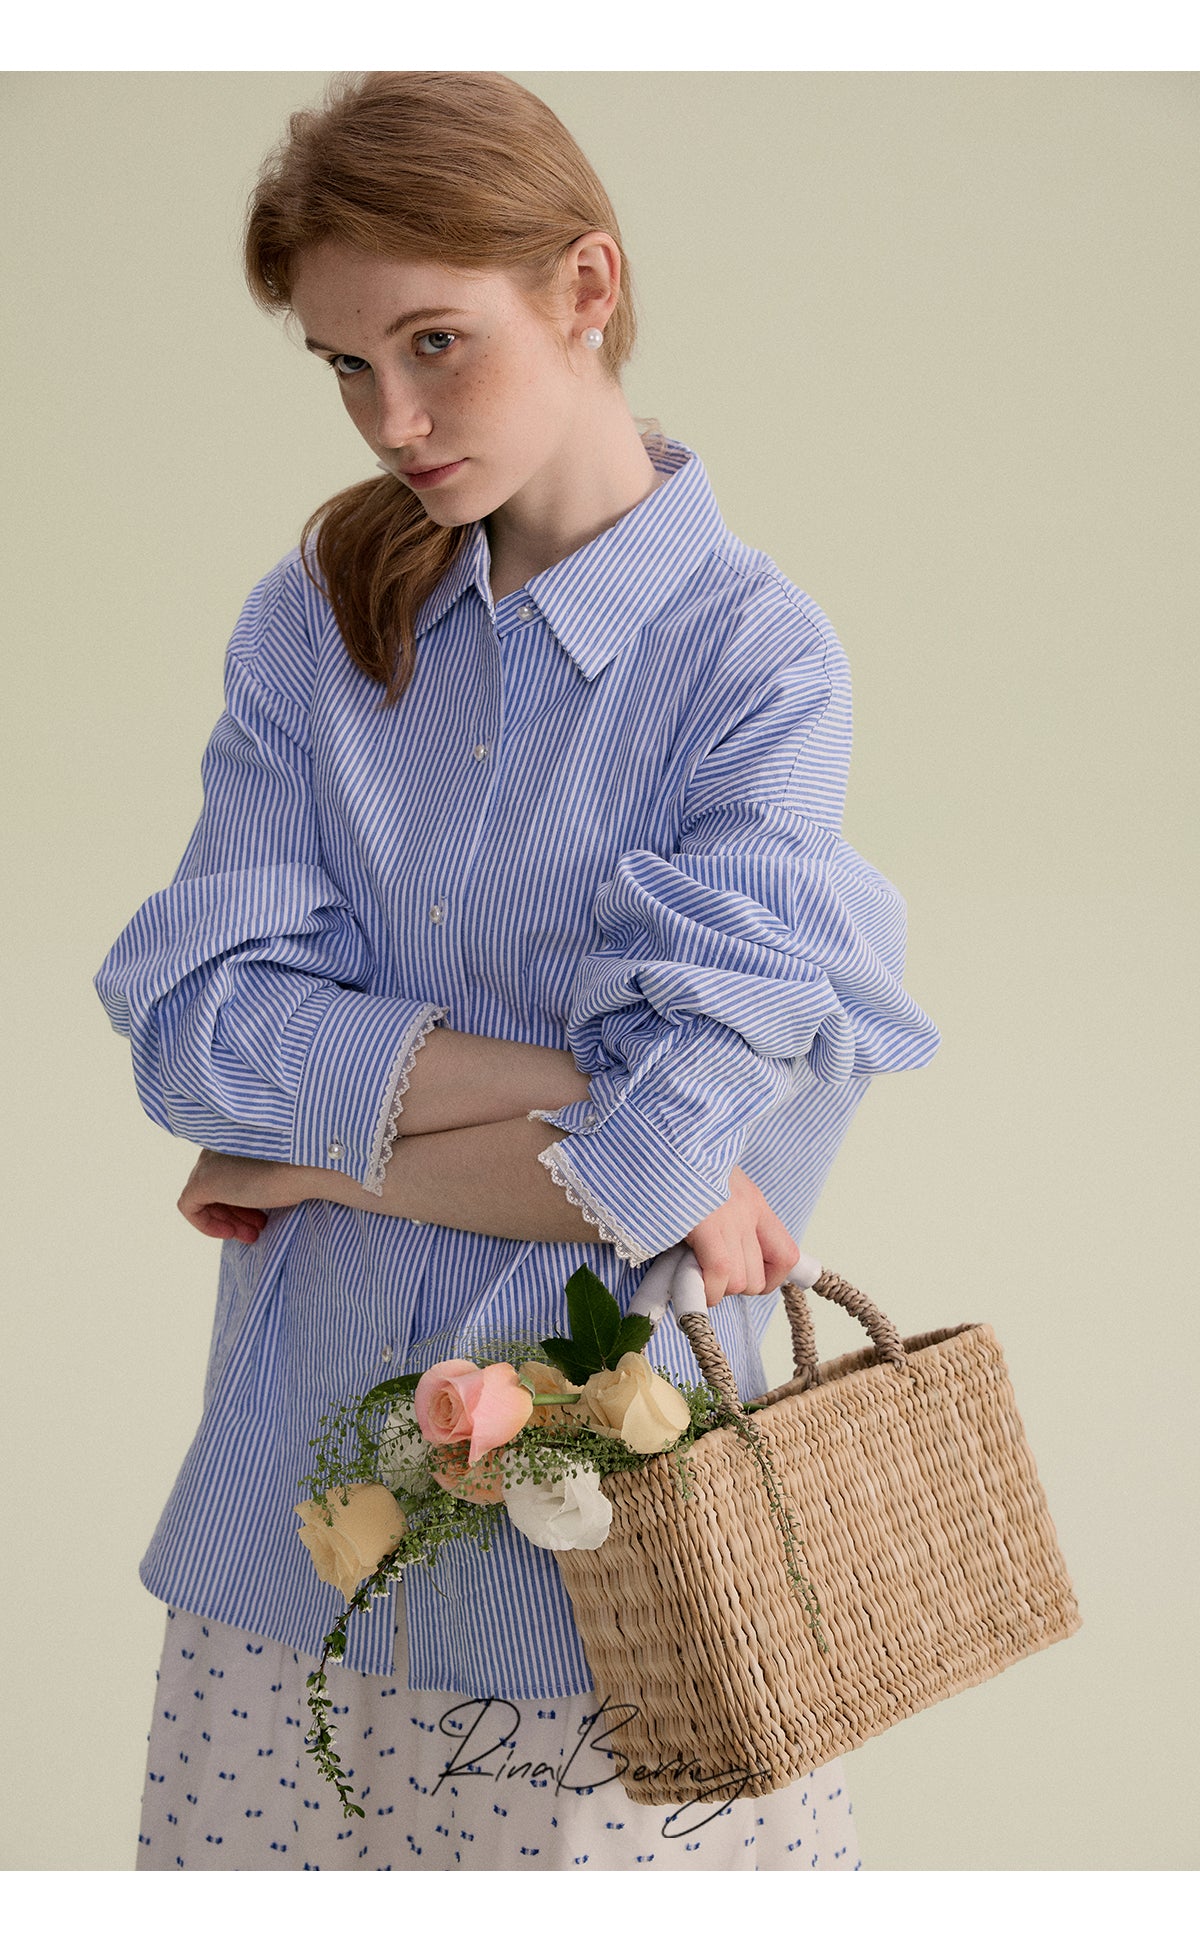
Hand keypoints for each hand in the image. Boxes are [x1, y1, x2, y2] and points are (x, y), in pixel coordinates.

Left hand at [177, 1148, 325, 1242]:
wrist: (305, 1167)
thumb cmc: (299, 1171)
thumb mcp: (276, 1174)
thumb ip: (257, 1181)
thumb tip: (249, 1202)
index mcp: (233, 1139)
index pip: (228, 1175)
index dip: (243, 1201)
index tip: (262, 1219)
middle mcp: (216, 1147)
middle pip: (216, 1188)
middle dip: (236, 1213)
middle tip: (257, 1230)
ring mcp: (206, 1164)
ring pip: (205, 1199)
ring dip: (228, 1221)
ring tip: (251, 1236)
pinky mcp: (200, 1182)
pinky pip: (190, 1208)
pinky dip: (206, 1224)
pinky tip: (230, 1233)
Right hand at [684, 1166, 799, 1306]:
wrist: (667, 1134)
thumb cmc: (682, 1162)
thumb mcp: (714, 1186)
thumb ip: (724, 1215)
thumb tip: (718, 1257)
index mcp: (754, 1203)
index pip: (787, 1255)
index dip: (769, 1279)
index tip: (743, 1279)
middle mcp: (748, 1212)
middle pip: (757, 1278)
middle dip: (731, 1287)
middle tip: (706, 1274)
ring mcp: (730, 1218)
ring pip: (739, 1281)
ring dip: (714, 1288)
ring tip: (692, 1270)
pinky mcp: (706, 1223)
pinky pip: (718, 1273)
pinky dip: (704, 1288)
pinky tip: (687, 1279)